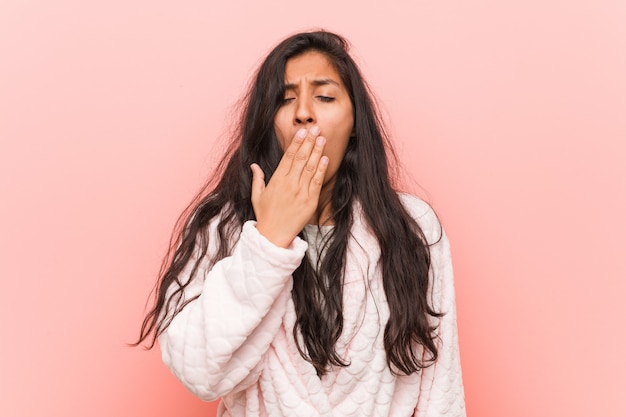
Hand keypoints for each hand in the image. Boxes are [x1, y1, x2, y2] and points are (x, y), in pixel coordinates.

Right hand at [250, 126, 328, 247]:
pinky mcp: (310, 201)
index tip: (302, 131)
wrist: (274, 236)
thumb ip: (257, 179)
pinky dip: (321, 169)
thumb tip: (253, 165)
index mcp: (277, 180)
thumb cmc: (265, 216)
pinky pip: (316, 182)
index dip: (296, 143)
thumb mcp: (257, 196)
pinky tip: (325, 158)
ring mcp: (301, 192)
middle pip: (301, 158)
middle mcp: (289, 184)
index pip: (288, 157)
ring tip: (322, 138)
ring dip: (317, 151)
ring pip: (310, 167)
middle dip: (309, 141)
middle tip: (315, 128)